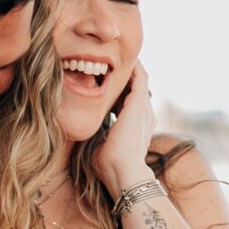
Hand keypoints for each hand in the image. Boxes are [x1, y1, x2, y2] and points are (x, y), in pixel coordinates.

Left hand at [94, 61, 155, 195]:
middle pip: (137, 90)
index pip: (129, 104)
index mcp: (136, 127)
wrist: (123, 171)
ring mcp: (143, 110)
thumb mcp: (102, 145)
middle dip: (127, 78)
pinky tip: (127, 59)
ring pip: (141, 82)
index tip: (108, 84)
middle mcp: (143, 117)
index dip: (121, 94)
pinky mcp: (139, 104)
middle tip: (114, 65)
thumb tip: (84, 131)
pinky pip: (141, 78)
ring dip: (131, 70)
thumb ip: (98, 135)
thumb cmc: (111, 166)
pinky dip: (135, 68)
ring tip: (121, 57)